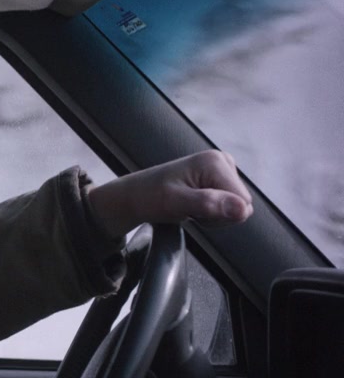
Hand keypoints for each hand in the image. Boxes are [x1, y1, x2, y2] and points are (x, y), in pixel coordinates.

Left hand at [86, 150, 253, 239]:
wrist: (135, 196)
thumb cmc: (149, 197)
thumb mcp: (175, 203)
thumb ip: (209, 204)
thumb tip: (242, 209)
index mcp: (215, 162)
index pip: (243, 203)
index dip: (220, 215)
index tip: (194, 209)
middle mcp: (223, 161)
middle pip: (242, 206)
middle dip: (217, 215)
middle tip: (189, 209)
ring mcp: (222, 170)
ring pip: (237, 208)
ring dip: (213, 215)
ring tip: (189, 206)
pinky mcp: (219, 179)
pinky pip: (229, 206)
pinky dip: (211, 213)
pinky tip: (193, 205)